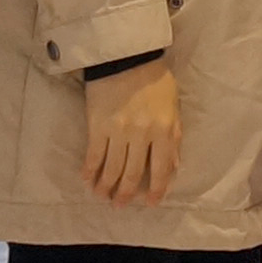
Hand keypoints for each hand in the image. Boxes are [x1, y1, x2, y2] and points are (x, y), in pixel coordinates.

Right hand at [83, 59, 183, 204]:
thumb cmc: (154, 80)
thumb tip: (174, 166)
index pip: (161, 169)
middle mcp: (142, 135)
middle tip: (119, 205)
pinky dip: (89, 170)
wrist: (126, 56)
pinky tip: (86, 179)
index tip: (150, 203)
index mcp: (165, 130)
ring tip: (101, 197)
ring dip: (105, 187)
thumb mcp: (173, 107)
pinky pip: (94, 155)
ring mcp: (118, 132)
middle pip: (132, 173)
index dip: (156, 189)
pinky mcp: (97, 126)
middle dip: (126, 194)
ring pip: (111, 169)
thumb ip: (175, 137)